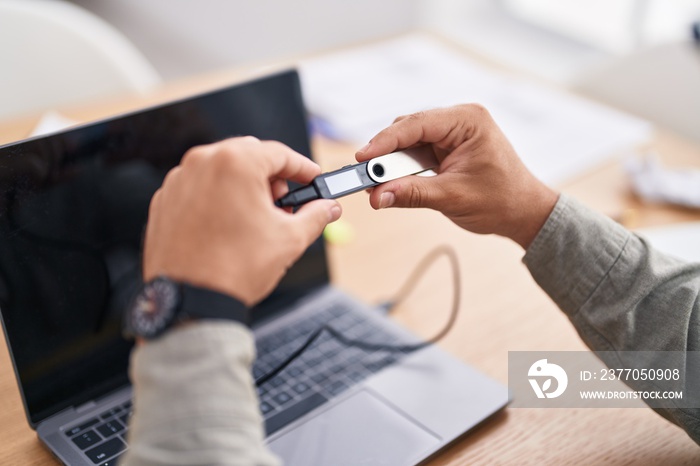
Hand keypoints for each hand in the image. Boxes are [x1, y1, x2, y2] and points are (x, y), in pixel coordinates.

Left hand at [143, 137, 340, 305]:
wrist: (192, 302)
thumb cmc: (234, 269)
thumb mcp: (289, 239)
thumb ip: (316, 215)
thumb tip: (327, 208)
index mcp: (235, 163)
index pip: (280, 153)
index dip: (302, 168)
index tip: (312, 179)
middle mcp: (202, 163)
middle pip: (249, 156)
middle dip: (272, 177)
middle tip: (284, 205)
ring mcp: (179, 181)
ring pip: (222, 170)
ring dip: (244, 186)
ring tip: (256, 219)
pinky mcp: (165, 201)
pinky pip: (199, 188)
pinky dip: (218, 199)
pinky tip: (229, 226)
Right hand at [356, 105, 557, 248]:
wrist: (524, 213)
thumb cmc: (502, 200)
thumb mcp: (453, 197)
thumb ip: (413, 194)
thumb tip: (378, 196)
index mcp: (467, 121)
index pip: (416, 123)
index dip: (385, 140)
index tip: (363, 158)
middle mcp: (458, 121)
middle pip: (408, 130)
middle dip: (386, 154)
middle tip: (366, 177)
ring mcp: (452, 135)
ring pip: (408, 143)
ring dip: (392, 164)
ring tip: (377, 184)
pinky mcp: (446, 150)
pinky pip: (415, 154)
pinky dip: (402, 169)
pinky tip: (392, 183)